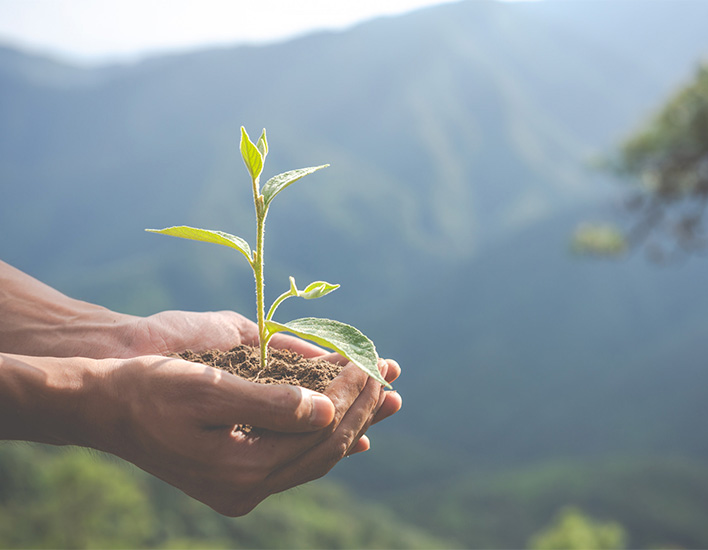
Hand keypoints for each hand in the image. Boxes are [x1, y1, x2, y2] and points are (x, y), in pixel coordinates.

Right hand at [99, 353, 399, 515]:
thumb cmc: (150, 388)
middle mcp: (247, 488)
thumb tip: (327, 409)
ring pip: (316, 457)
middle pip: (325, 449)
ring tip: (385, 397)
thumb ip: (270, 403)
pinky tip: (352, 432)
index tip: (371, 362)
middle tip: (390, 374)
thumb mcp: (208, 388)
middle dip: (362, 409)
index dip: (352, 395)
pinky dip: (326, 441)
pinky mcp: (238, 478)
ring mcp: (242, 488)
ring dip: (352, 423)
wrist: (104, 408)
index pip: (320, 432)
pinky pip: (297, 462)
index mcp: (241, 469)